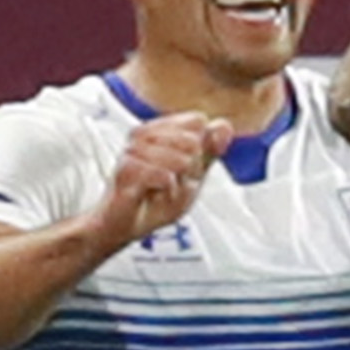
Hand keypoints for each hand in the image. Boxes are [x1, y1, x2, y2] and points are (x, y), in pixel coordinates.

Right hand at [93, 114, 223, 244]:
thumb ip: (208, 152)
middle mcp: (141, 135)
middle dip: (192, 169)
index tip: (185, 170)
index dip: (201, 149)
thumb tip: (225, 125)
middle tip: (174, 184)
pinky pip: (163, 175)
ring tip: (165, 191)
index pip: (196, 122)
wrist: (123, 227)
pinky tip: (159, 193)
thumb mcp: (191, 177)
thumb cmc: (154, 200)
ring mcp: (131, 151)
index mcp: (157, 130)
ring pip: (179, 159)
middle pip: (192, 142)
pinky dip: (168, 189)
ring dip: (179, 182)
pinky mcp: (124, 171)